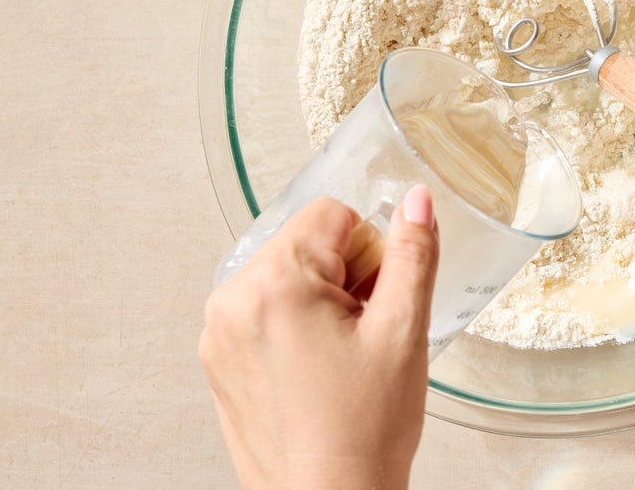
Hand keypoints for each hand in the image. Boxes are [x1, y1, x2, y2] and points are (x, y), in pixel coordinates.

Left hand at [199, 187, 438, 489]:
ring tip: (341, 357)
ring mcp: (218, 333)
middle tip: (364, 333)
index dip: (369, 252)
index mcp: (274, 283)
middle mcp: (232, 300)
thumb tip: (416, 201)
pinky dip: (295, 327)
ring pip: (286, 276)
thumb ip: (412, 254)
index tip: (376, 298)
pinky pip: (264, 311)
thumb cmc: (363, 433)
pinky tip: (319, 370)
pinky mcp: (218, 360)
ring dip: (320, 301)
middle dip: (345, 276)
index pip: (332, 214)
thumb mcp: (403, 332)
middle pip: (306, 242)